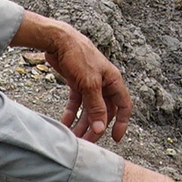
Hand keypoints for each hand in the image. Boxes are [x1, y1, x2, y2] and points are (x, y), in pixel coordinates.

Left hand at [13, 11, 130, 142]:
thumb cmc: (78, 56)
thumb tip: (101, 128)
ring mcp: (90, 84)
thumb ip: (96, 107)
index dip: (122, 123)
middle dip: (96, 127)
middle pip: (104, 111)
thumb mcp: (89, 84)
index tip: (115, 138)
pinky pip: (76, 103)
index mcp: (113, 81)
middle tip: (87, 142)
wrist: (58, 40)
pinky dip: (71, 114)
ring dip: (82, 124)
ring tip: (74, 137)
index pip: (123, 106)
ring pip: (89, 109)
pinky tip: (64, 124)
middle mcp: (104, 84)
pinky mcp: (76, 83)